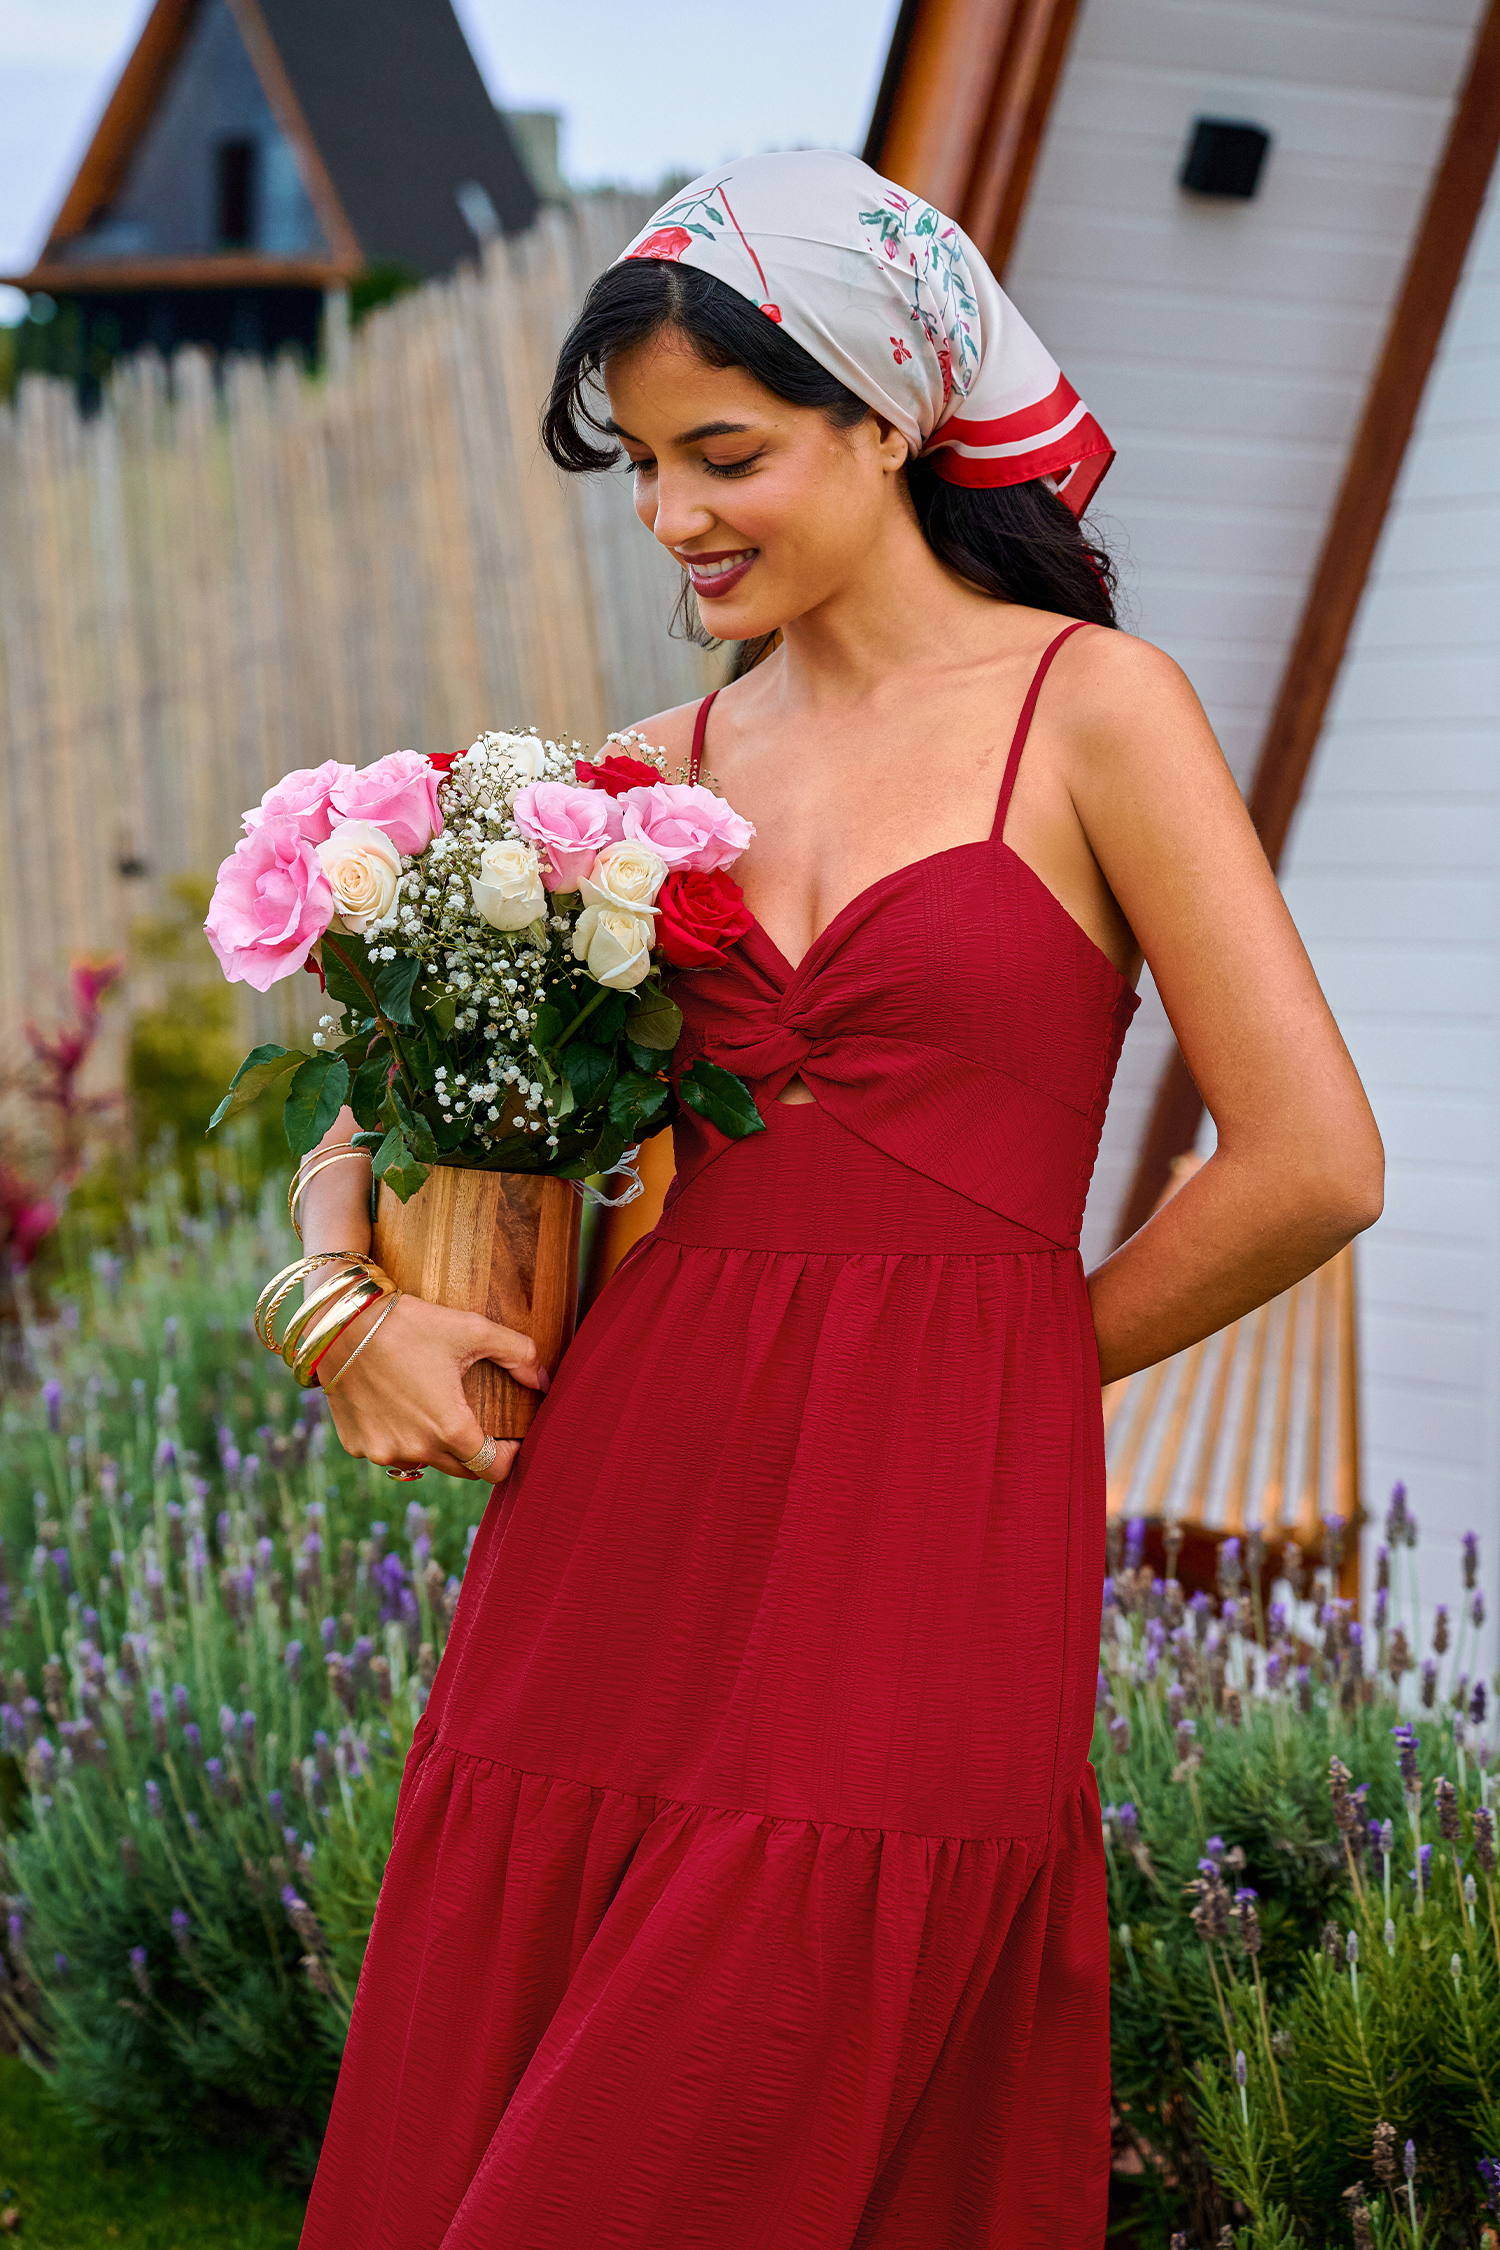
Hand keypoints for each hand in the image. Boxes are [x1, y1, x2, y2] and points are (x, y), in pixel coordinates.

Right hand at [316, 1291, 545, 1480]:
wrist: (340, 1322)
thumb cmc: (410, 1323)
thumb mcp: (472, 1329)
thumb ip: (518, 1353)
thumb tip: (544, 1381)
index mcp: (450, 1428)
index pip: (494, 1470)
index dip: (510, 1457)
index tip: (513, 1439)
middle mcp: (416, 1450)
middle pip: (462, 1469)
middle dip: (476, 1450)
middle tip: (477, 1420)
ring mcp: (382, 1451)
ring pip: (423, 1462)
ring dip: (434, 1444)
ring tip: (433, 1407)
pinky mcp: (357, 1445)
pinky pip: (389, 1451)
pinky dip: (398, 1437)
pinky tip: (397, 1404)